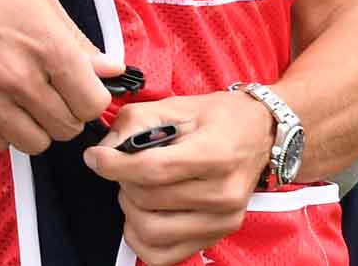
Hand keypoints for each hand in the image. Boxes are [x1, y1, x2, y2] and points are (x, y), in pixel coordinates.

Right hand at [0, 0, 124, 153]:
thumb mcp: (41, 1)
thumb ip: (78, 42)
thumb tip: (111, 69)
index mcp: (48, 49)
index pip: (92, 104)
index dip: (92, 98)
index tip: (82, 90)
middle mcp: (18, 80)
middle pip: (66, 129)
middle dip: (66, 114)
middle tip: (52, 94)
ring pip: (33, 144)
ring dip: (35, 127)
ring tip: (23, 100)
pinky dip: (1, 132)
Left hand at [84, 91, 274, 265]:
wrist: (261, 132)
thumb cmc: (220, 117)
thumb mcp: (177, 105)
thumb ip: (135, 123)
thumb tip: (104, 152)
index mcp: (216, 153)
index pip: (153, 170)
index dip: (114, 165)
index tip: (96, 158)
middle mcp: (223, 192)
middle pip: (148, 199)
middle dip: (124, 182)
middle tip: (127, 167)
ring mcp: (222, 219)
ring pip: (151, 231)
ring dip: (131, 210)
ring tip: (138, 190)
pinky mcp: (217, 236)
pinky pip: (162, 256)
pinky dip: (141, 240)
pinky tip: (144, 216)